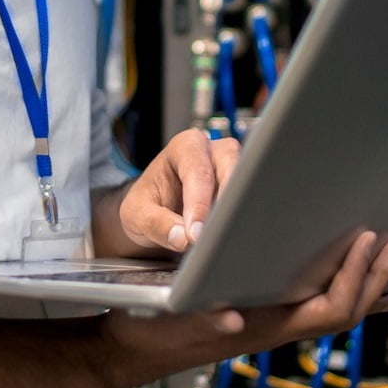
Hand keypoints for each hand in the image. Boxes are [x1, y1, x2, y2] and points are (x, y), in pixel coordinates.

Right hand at [95, 230, 387, 387]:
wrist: (130, 347)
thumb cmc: (148, 327)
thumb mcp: (168, 317)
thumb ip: (200, 319)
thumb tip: (230, 319)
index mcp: (259, 327)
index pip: (327, 311)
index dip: (353, 280)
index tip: (366, 244)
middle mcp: (272, 328)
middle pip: (343, 312)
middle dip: (372, 279)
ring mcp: (269, 324)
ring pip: (333, 310)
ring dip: (363, 283)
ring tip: (383, 254)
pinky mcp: (260, 316)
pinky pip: (314, 305)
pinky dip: (340, 288)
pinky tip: (345, 274)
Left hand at [117, 127, 239, 252]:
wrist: (157, 211)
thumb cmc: (148, 203)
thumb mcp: (136, 213)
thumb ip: (155, 223)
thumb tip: (182, 237)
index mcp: (186, 146)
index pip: (198, 172)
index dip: (198, 204)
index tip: (195, 235)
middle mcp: (214, 152)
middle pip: (233, 170)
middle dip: (225, 205)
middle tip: (215, 237)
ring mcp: (233, 170)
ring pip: (248, 189)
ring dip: (237, 215)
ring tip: (223, 241)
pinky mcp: (243, 192)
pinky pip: (251, 205)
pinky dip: (243, 223)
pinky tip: (233, 240)